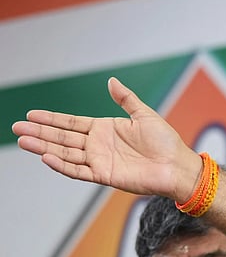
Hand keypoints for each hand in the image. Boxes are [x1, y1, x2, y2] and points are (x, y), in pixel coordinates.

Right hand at [13, 77, 201, 201]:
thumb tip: (111, 81)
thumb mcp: (144, 115)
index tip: (31, 115)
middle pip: (62, 138)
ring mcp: (100, 160)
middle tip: (16, 128)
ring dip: (43, 147)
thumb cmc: (166, 142)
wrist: (178, 166)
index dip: (51, 119)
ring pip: (65, 153)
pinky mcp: (105, 175)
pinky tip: (45, 157)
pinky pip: (78, 171)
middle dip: (39, 132)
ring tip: (23, 141)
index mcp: (105, 129)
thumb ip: (125, 99)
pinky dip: (62, 165)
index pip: (71, 123)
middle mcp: (98, 145)